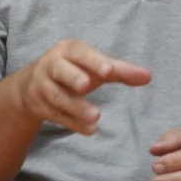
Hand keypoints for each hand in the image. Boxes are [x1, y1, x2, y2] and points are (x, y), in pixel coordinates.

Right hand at [14, 40, 150, 134]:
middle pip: (61, 71)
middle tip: (87, 85)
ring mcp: (43, 86)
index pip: (80, 53)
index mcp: (68, 50)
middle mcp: (52, 65)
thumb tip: (148, 76)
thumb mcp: (94, 67)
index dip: (94, 61)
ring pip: (59, 97)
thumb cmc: (73, 70)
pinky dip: (74, 123)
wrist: (32, 85)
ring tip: (96, 117)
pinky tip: (91, 130)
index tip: (109, 71)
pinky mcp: (40, 106)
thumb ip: (120, 71)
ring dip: (76, 107)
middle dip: (74, 78)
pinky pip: (58, 116)